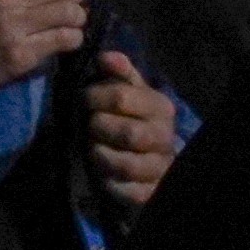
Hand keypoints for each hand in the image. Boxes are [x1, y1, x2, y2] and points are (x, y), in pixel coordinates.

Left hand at [87, 47, 181, 213]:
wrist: (148, 159)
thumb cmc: (131, 119)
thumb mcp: (128, 92)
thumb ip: (119, 74)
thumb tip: (105, 57)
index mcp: (160, 107)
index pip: (121, 97)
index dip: (94, 96)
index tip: (84, 98)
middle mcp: (165, 136)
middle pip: (126, 133)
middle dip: (99, 129)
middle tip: (88, 126)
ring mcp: (160, 166)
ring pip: (127, 164)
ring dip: (102, 156)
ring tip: (93, 149)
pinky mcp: (150, 192)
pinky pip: (128, 190)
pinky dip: (109, 182)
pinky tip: (102, 173)